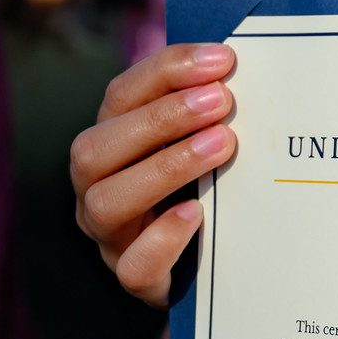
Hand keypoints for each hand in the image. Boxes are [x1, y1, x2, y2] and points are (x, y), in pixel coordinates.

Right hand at [71, 42, 238, 305]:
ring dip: (165, 167)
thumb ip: (208, 110)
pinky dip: (162, 237)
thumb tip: (242, 67)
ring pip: (106, 202)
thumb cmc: (202, 186)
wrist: (206, 265)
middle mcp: (95, 187)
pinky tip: (197, 214)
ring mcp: (110, 236)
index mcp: (109, 142)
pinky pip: (133, 265)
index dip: (166, 72)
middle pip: (96, 148)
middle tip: (221, 102)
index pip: (120, 96)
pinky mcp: (135, 279)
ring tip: (222, 146)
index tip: (221, 60)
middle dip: (161, 118)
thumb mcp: (198, 143)